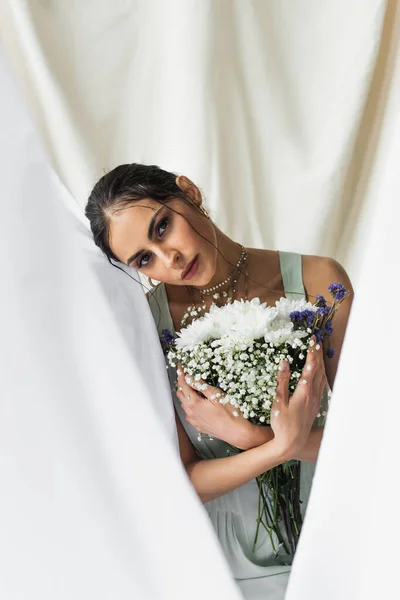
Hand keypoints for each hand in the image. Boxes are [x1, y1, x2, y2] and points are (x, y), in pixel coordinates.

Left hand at [176, 368, 252, 444]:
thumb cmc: (230, 413)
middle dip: (181, 384)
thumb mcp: (216, 395)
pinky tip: (198, 403)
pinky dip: (190, 405)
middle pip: (180, 395)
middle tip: (185, 375)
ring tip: (192, 387)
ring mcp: (194, 421)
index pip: (182, 386)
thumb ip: (201, 385)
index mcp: (194, 404)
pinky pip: (190, 414)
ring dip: (185, 395)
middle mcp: (191, 413)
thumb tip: (189, 378)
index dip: (181, 375)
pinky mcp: (198, 426)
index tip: (180, 367)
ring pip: (184, 405)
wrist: (237, 432)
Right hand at [269, 339, 326, 461]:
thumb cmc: (282, 423)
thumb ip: (282, 381)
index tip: (312, 340)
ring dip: (320, 363)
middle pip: (318, 370)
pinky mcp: (315, 406)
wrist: (292, 443)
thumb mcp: (278, 401)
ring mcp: (315, 400)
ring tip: (318, 352)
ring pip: (321, 377)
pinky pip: (321, 385)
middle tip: (316, 341)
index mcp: (304, 391)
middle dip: (317, 354)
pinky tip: (319, 373)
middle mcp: (313, 394)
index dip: (311, 352)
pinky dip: (320, 374)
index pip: (310, 367)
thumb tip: (284, 362)